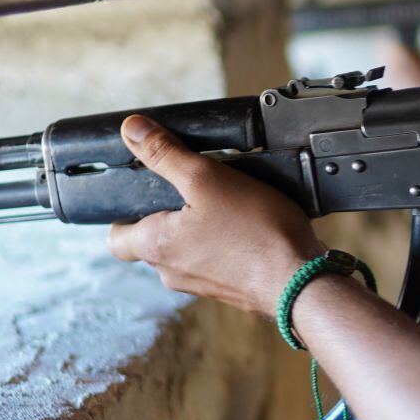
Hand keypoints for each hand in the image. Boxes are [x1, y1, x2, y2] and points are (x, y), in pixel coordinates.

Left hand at [106, 115, 325, 312]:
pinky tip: (250, 229)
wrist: (303, 282)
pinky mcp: (230, 289)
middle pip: (154, 242)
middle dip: (170, 215)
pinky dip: (226, 245)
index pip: (116, 238)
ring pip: (187, 252)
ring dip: (200, 230)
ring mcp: (202, 284)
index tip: (145, 196)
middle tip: (196, 191)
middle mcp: (172, 272)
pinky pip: (216, 262)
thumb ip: (166, 154)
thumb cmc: (256, 234)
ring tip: (230, 207)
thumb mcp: (207, 178)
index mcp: (155, 246)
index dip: (124, 214)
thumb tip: (132, 130)